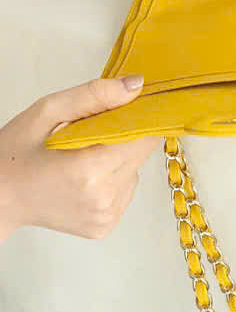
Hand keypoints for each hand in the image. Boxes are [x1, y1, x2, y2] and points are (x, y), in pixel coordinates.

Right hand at [0, 76, 158, 242]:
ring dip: (118, 157)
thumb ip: (95, 95)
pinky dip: (112, 177)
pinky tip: (85, 176)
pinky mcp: (105, 225)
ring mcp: (105, 215)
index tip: (125, 108)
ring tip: (83, 156)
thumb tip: (136, 86)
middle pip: (141, 152)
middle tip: (91, 132)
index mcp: (90, 168)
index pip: (145, 135)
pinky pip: (124, 189)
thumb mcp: (48, 111)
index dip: (139, 117)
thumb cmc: (15, 154)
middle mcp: (103, 197)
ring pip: (134, 170)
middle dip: (124, 135)